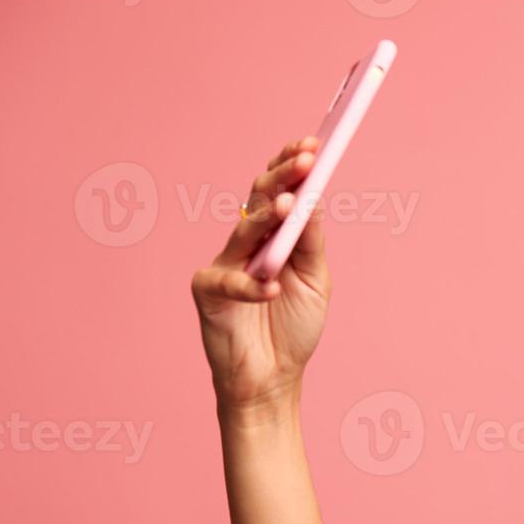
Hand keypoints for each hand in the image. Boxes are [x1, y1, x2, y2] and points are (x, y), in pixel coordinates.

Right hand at [191, 135, 331, 411]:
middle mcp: (247, 243)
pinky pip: (230, 281)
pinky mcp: (207, 290)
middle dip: (283, 177)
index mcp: (273, 236)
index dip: (293, 167)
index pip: (279, 191)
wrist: (273, 378)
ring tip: (288, 206)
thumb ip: (312, 243)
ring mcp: (225, 263)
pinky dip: (253, 285)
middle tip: (307, 159)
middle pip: (260, 200)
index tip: (314, 145)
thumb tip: (315, 200)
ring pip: (244, 231)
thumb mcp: (316, 282)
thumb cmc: (293, 328)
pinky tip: (272, 288)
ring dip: (266, 218)